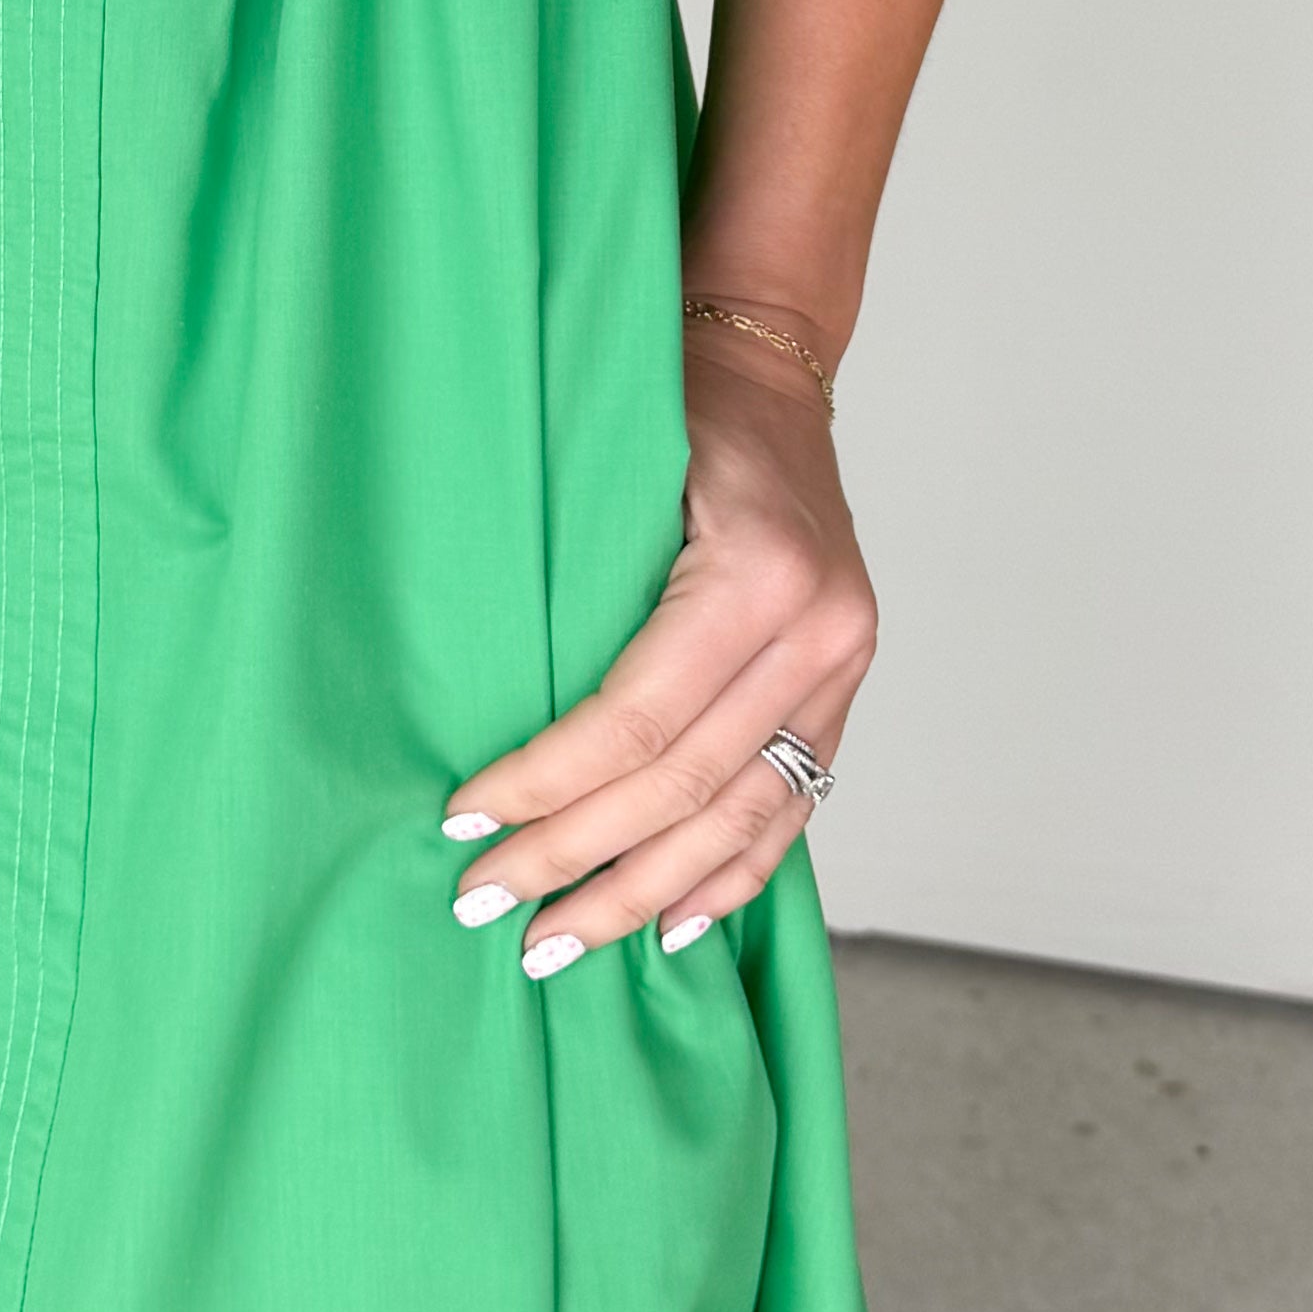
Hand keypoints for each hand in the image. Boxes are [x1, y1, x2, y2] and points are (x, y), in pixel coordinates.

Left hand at [443, 327, 871, 969]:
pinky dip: (732, 875)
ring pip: (739, 817)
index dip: (546, 784)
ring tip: (560, 943)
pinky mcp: (846, 687)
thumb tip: (468, 704)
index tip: (466, 825)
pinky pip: (793, 807)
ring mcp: (844, 665)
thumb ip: (570, 581)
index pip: (636, 719)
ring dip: (643, 891)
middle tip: (486, 905)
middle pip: (684, 785)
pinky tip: (674, 926)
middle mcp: (818, 629)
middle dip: (577, 857)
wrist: (770, 368)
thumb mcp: (614, 465)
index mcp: (756, 573)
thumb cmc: (673, 403)